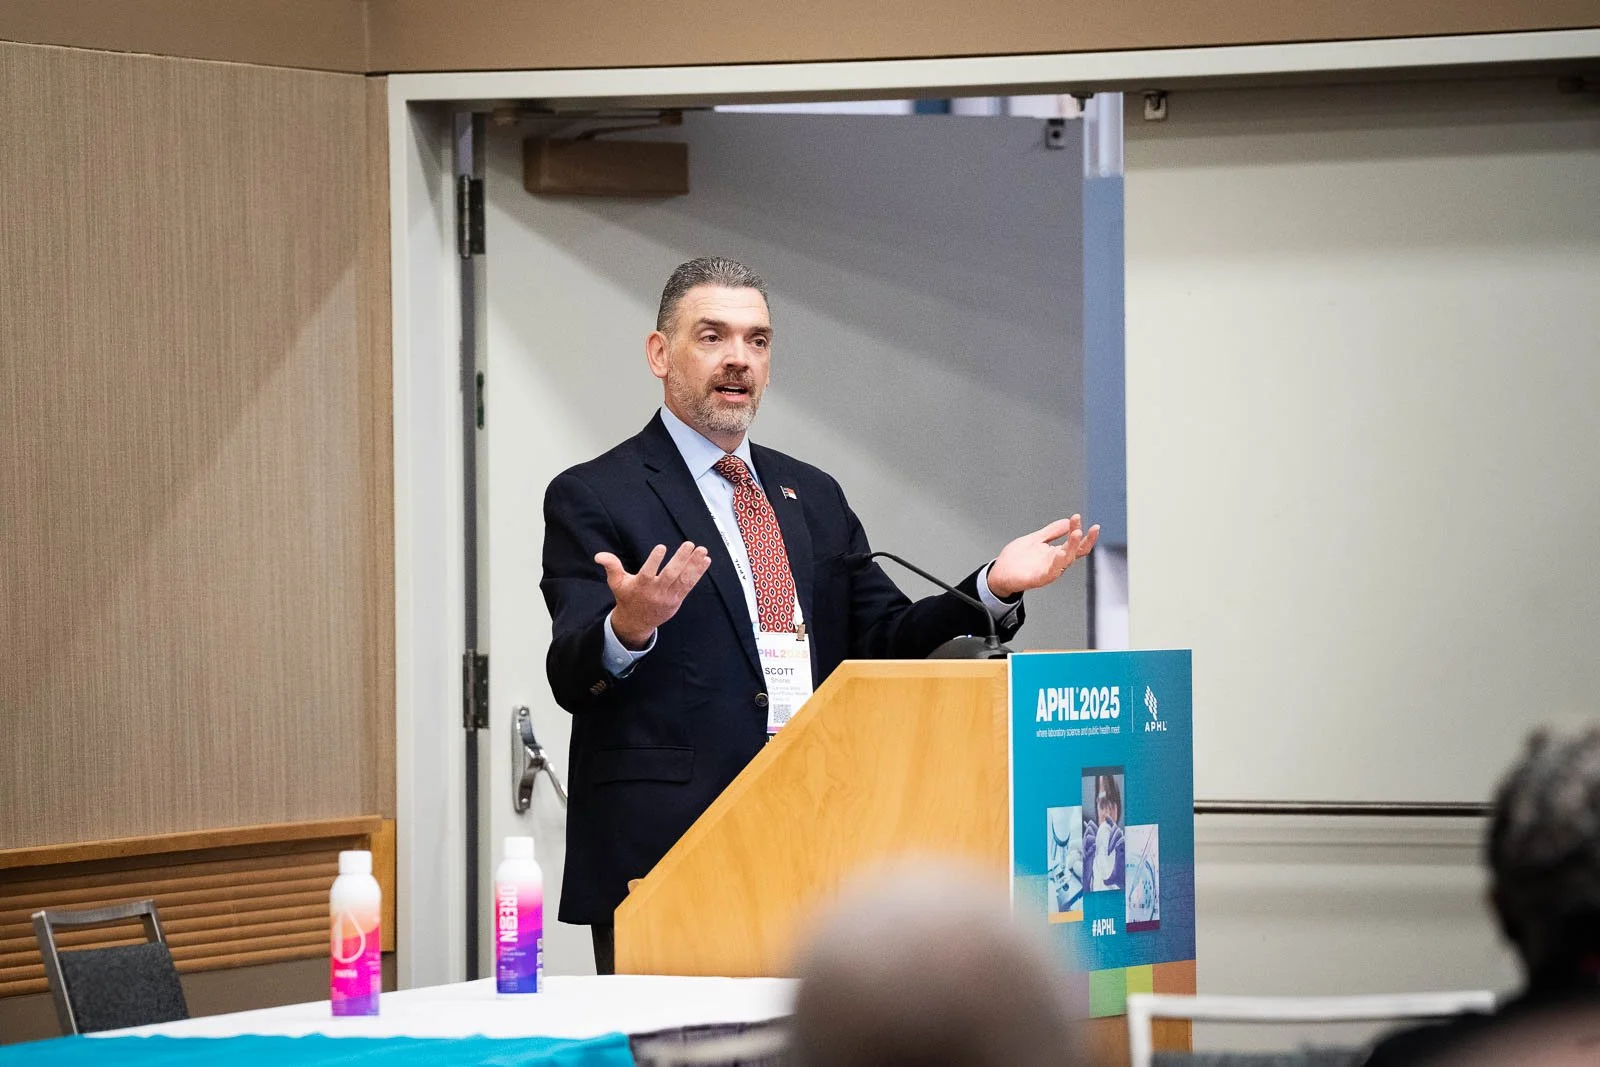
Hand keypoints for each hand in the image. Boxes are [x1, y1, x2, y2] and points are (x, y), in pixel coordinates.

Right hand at [596, 542, 711, 649]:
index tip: (661, 547)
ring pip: (683, 579)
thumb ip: (611, 567)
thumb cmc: (627, 597)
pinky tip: (705, 560)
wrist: (637, 622)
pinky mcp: (678, 599)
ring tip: (702, 550)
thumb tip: (599, 555)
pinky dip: (699, 573)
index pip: (648, 572)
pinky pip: (690, 585)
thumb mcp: (616, 582)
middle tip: (689, 544)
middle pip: (670, 575)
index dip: (654, 561)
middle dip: (681, 560)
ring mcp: (669, 596)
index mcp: (641, 586)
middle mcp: (656, 592)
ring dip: (694, 564)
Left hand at [986, 515, 1099, 597]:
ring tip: (1075, 535)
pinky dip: (1057, 563)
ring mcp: (1047, 571)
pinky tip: (1060, 553)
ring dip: (1072, 548)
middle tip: (1081, 528)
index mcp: (1054, 553)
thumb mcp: (1035, 539)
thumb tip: (1067, 522)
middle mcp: (1054, 562)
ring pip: (1065, 561)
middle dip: (1080, 539)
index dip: (1078, 530)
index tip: (1077, 517)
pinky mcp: (1038, 579)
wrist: (1000, 573)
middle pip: (1074, 552)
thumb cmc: (1016, 560)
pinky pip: (1051, 572)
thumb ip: (1051, 532)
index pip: (1073, 542)